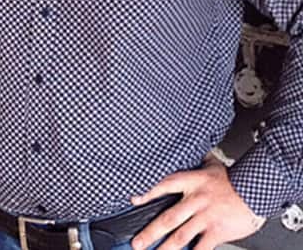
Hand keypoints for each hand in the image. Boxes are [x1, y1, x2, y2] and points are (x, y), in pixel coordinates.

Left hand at [129, 156, 265, 249]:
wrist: (259, 189)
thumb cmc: (235, 180)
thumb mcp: (212, 166)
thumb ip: (197, 162)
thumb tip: (188, 150)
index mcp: (191, 183)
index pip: (163, 186)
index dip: (147, 193)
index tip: (133, 201)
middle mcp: (195, 201)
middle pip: (168, 218)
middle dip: (150, 232)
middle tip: (137, 243)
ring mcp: (206, 217)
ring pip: (181, 236)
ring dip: (165, 247)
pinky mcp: (218, 231)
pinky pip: (202, 247)